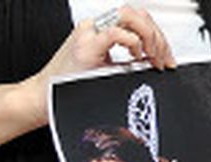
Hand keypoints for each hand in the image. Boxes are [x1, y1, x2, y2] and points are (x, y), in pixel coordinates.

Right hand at [12, 6, 176, 127]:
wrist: (44, 98)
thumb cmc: (71, 88)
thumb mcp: (108, 70)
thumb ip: (129, 62)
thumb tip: (154, 62)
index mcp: (99, 31)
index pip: (137, 19)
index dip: (157, 36)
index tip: (166, 58)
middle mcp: (94, 27)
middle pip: (137, 14)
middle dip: (157, 36)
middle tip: (163, 60)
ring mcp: (88, 34)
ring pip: (129, 15)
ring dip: (149, 36)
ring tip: (152, 57)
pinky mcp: (85, 47)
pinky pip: (115, 32)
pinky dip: (133, 43)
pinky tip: (136, 57)